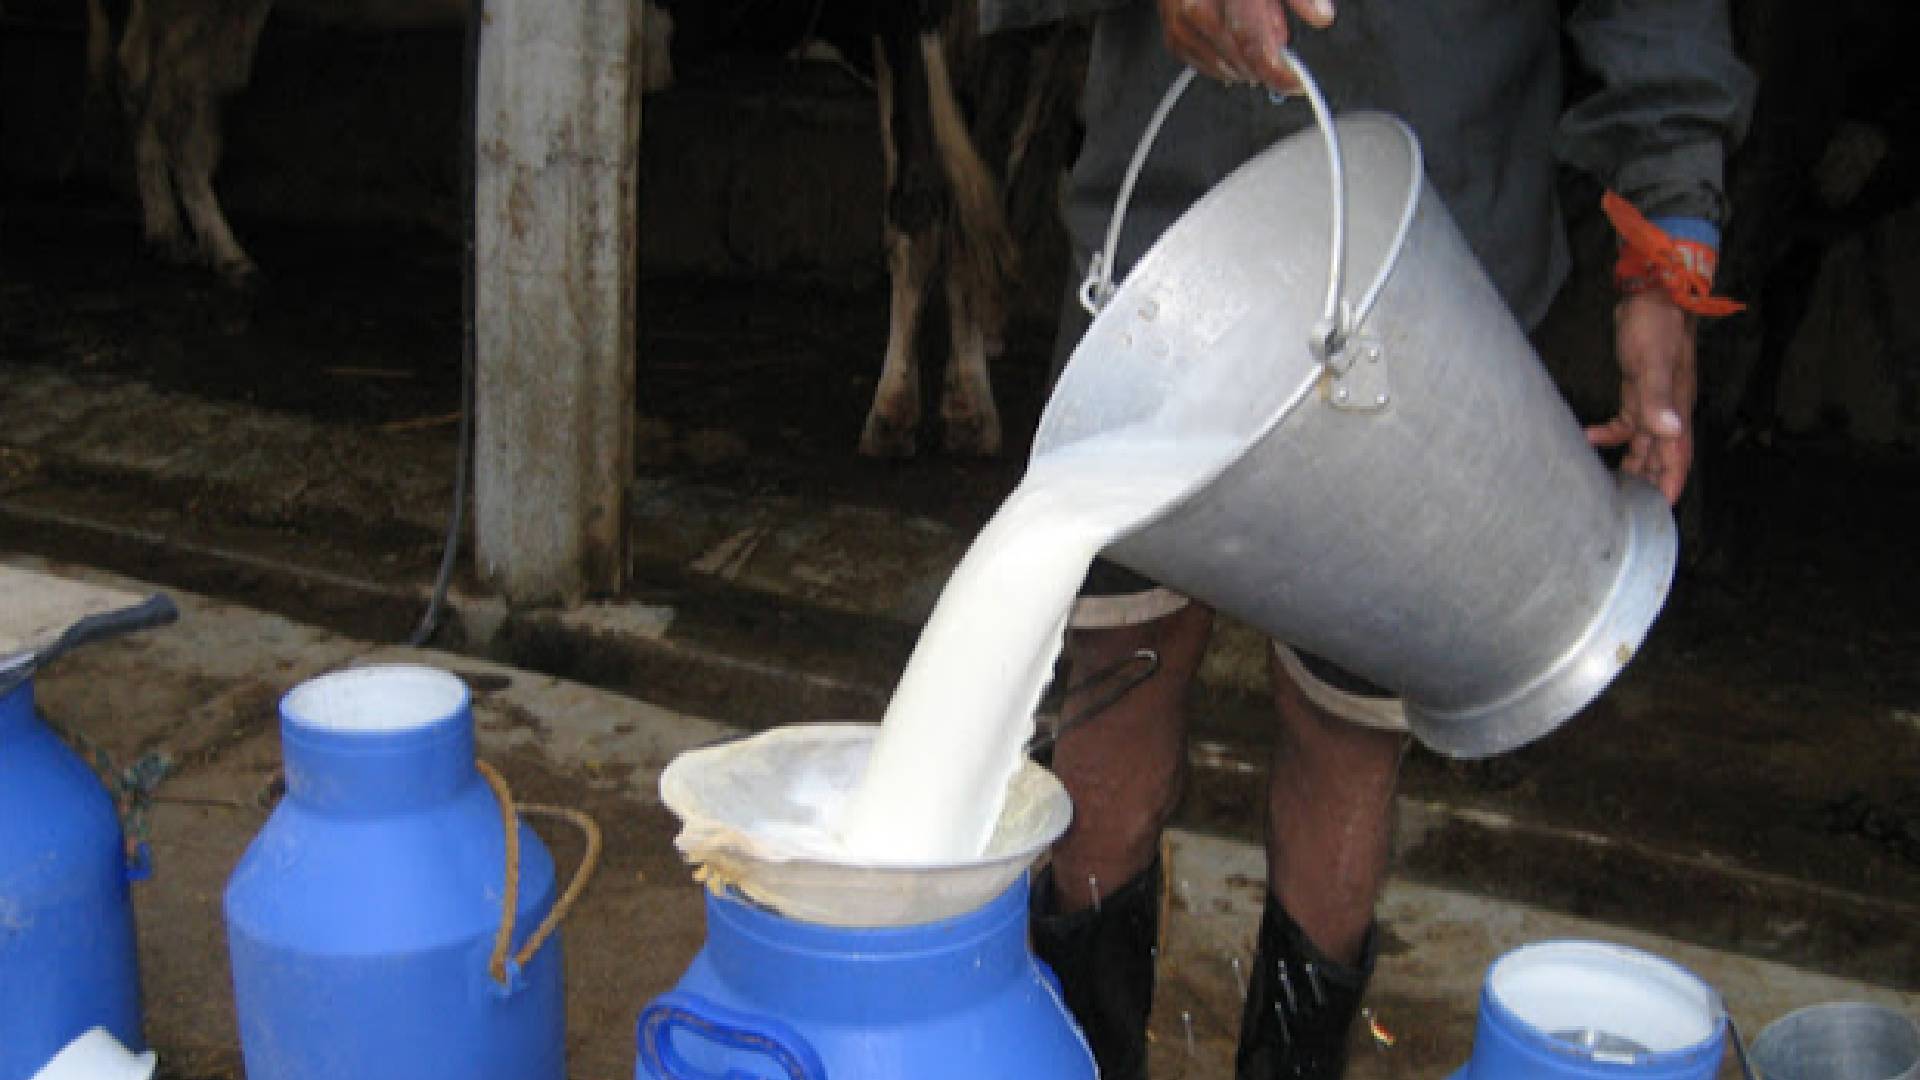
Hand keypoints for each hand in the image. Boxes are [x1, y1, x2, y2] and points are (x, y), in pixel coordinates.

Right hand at [1155, 0, 1334, 90]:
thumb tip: (1321, 17)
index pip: (1253, 42)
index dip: (1277, 71)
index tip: (1295, 82)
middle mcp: (1198, 7)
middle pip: (1239, 58)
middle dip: (1265, 65)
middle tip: (1280, 56)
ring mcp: (1182, 23)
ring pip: (1222, 66)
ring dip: (1247, 66)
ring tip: (1258, 44)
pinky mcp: (1174, 34)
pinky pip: (1203, 65)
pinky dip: (1225, 64)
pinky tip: (1237, 54)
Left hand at [1586, 291, 1697, 504]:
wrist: (1654, 293)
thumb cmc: (1657, 326)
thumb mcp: (1654, 364)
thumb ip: (1658, 398)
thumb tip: (1668, 432)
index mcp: (1677, 411)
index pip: (1678, 459)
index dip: (1670, 485)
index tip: (1660, 512)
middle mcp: (1668, 411)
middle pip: (1660, 457)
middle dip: (1647, 483)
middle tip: (1627, 510)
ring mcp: (1653, 400)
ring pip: (1643, 443)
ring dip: (1629, 463)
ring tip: (1607, 486)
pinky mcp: (1636, 389)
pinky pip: (1625, 420)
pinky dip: (1608, 433)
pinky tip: (1588, 438)